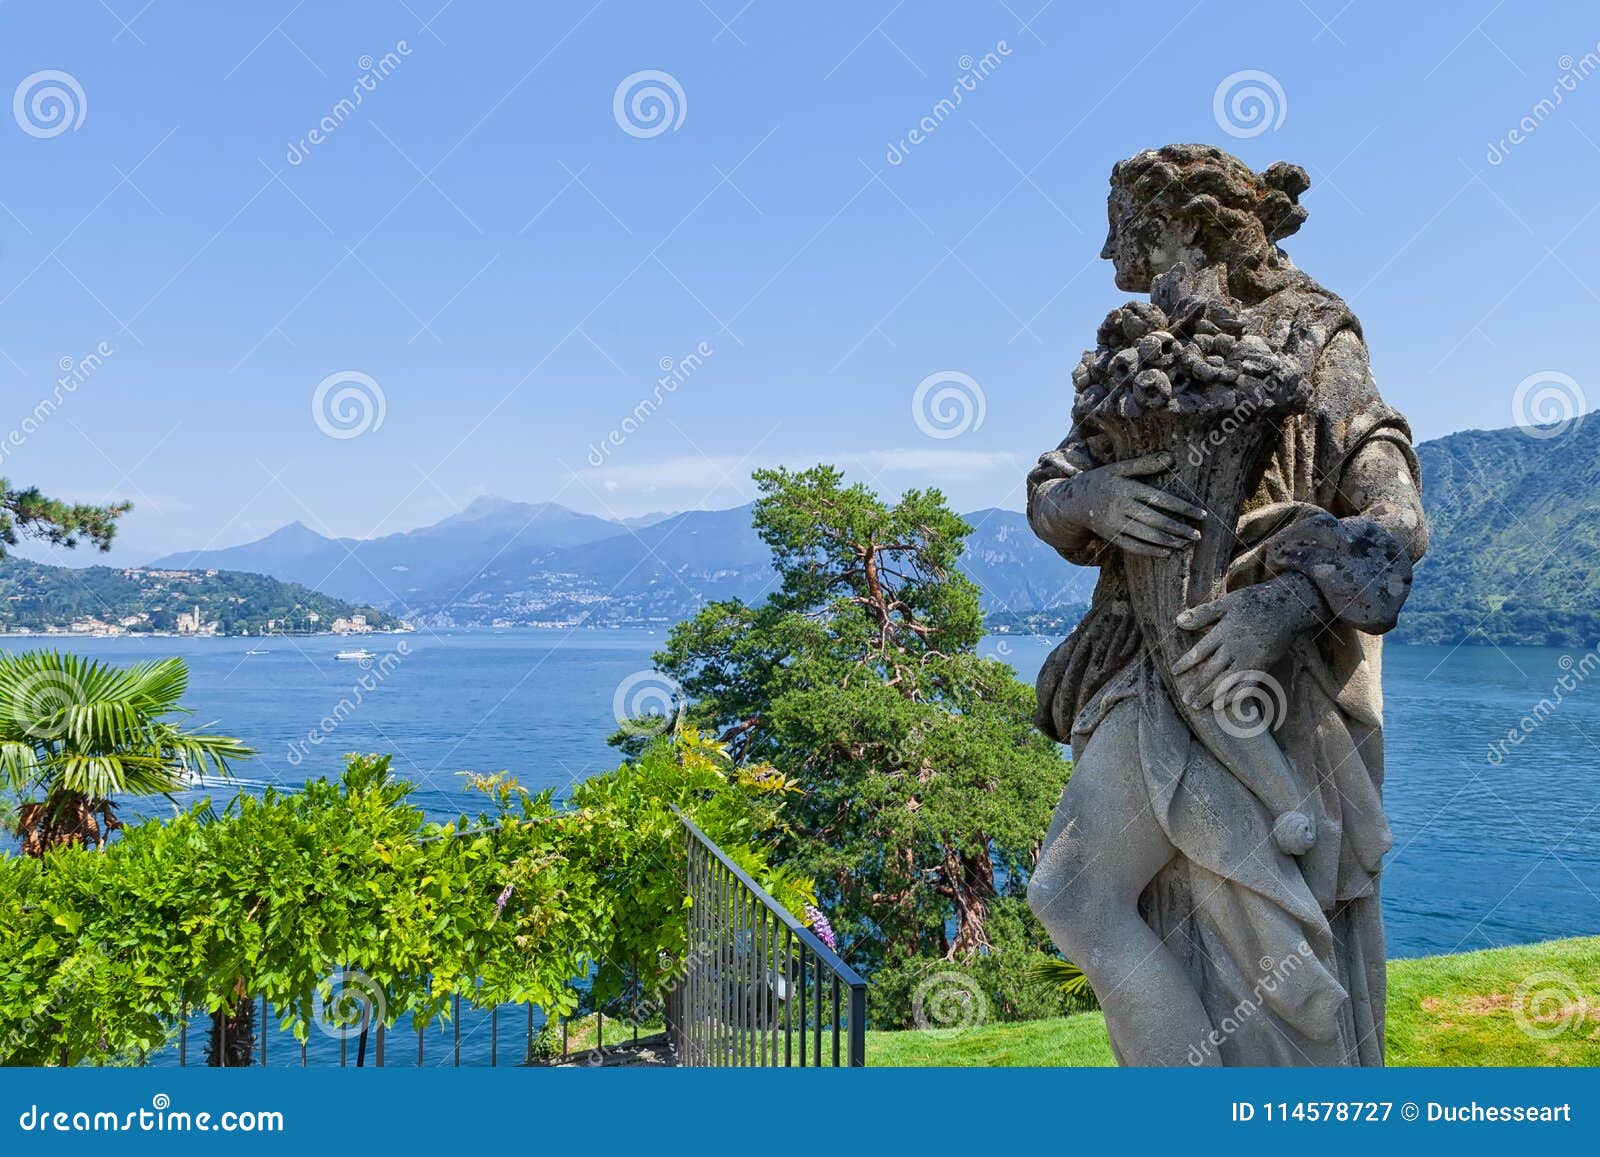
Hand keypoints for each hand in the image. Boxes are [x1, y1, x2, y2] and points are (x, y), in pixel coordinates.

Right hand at [1049, 453, 1204, 557]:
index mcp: (1125, 488)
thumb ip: (1145, 464)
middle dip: (1179, 528)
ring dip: (1169, 541)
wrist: (1073, 502)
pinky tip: (1168, 551)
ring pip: (1146, 536)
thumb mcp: (1119, 468)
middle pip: (1156, 520)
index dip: (1182, 507)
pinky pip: (1134, 547)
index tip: (1200, 514)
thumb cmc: (1101, 481)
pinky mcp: (1111, 537)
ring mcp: (1114, 524)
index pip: (1160, 499)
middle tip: (1198, 534)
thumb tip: (1172, 458)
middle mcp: (1120, 507)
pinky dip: (1152, 551)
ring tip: (1186, 542)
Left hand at [1171, 577, 1316, 709]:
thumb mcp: (1227, 602)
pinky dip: (1235, 696)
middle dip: (1196, 687)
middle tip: (1185, 700)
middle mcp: (1235, 648)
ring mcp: (1250, 658)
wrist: (1289, 607)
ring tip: (1197, 706)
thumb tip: (1177, 621)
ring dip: (1211, 695)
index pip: (1199, 651)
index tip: (1173, 672)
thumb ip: (1203, 614)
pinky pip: (1247, 685)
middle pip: (1211, 671)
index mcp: (1224, 632)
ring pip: (1227, 681)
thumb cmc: (1255, 602)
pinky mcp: (1263, 665)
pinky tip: (1223, 705)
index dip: (1185, 663)